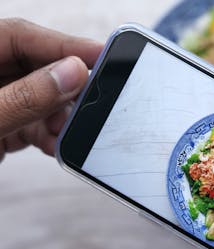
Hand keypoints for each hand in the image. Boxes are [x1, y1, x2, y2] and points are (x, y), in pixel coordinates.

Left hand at [0, 18, 102, 161]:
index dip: (63, 44)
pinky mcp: (0, 126)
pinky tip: (56, 145)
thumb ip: (24, 98)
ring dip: (59, 117)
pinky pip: (30, 123)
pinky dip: (48, 135)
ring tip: (69, 131)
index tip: (102, 54)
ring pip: (38, 97)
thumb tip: (71, 74)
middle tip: (91, 101)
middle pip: (34, 66)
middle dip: (65, 88)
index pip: (18, 36)